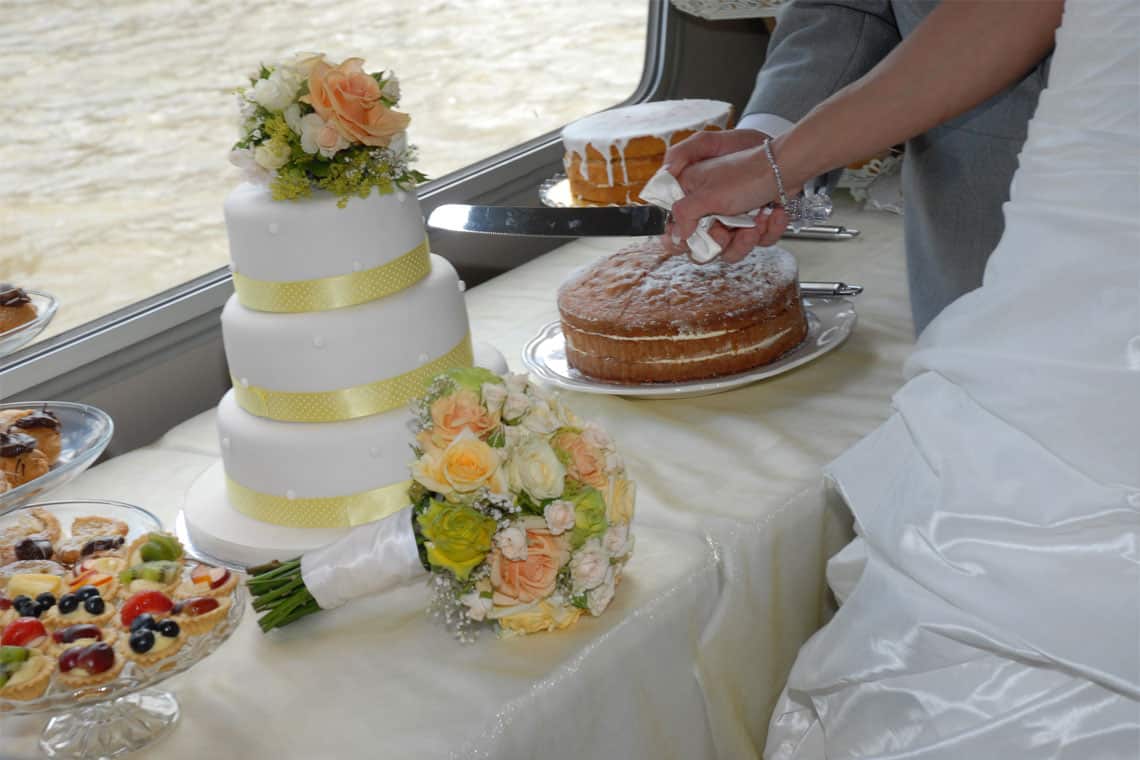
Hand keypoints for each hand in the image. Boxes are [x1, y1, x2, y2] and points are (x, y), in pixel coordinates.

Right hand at [664, 132, 795, 260]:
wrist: (787, 168)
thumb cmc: (748, 174)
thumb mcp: (707, 195)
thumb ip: (684, 215)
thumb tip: (675, 235)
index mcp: (693, 194)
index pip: (676, 225)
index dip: (682, 239)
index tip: (690, 244)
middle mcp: (711, 207)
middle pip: (706, 243)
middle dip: (721, 242)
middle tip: (726, 233)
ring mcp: (733, 215)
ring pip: (733, 247)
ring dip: (746, 239)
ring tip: (757, 222)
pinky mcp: (754, 221)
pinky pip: (756, 240)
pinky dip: (768, 229)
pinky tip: (773, 214)